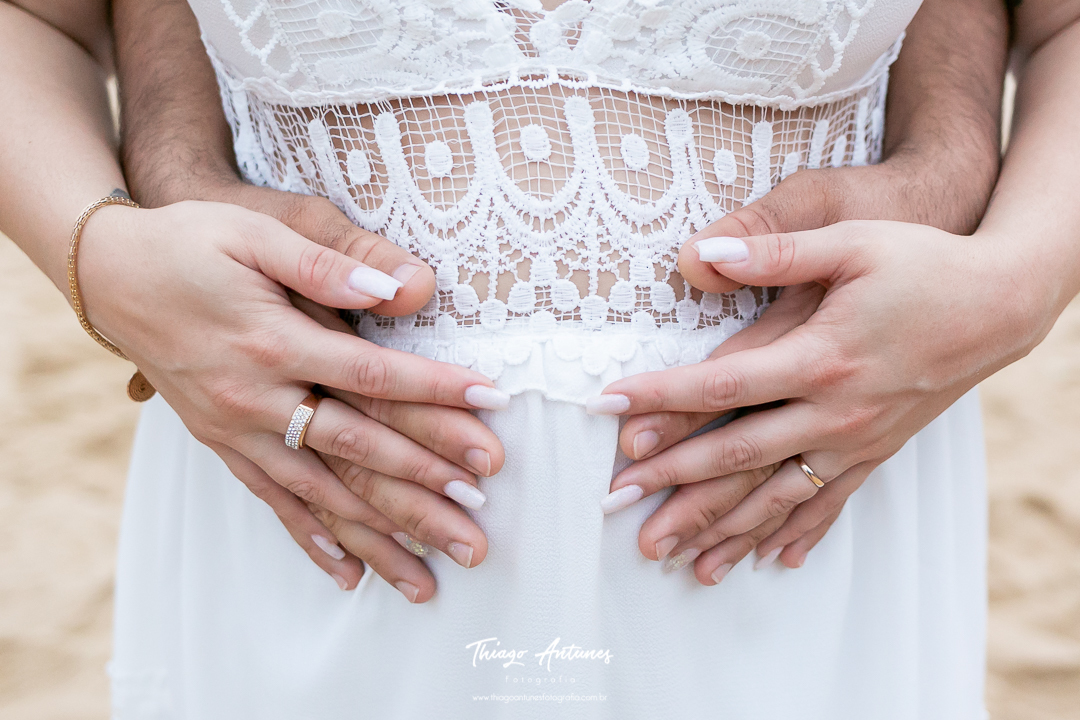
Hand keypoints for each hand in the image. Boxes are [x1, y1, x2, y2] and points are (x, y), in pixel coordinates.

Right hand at [76, 200, 507, 595]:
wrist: (110, 275)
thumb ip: (326, 262)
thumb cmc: (190, 243)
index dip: (434, 391)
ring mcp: (236, 429)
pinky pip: (272, 501)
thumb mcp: (255, 231)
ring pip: (320, 495)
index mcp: (271, 341)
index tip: (491, 405)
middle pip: (356, 450)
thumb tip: (399, 287)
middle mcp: (255, 397)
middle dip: (423, 483)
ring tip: (432, 576)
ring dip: (380, 535)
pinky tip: (351, 572)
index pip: (371, 375)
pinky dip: (312, 539)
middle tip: (480, 512)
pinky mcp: (223, 444)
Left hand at [595, 219, 1040, 580]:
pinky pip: (828, 504)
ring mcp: (856, 441)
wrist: (1001, 304)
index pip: (720, 387)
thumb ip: (776, 249)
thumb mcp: (852, 241)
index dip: (658, 398)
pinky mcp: (876, 452)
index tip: (608, 409)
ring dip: (721, 529)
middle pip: (737, 457)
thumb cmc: (924, 265)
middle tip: (616, 504)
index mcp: (820, 357)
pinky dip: (795, 533)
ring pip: (776, 496)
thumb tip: (703, 250)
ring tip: (673, 558)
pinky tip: (769, 560)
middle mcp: (835, 412)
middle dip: (671, 481)